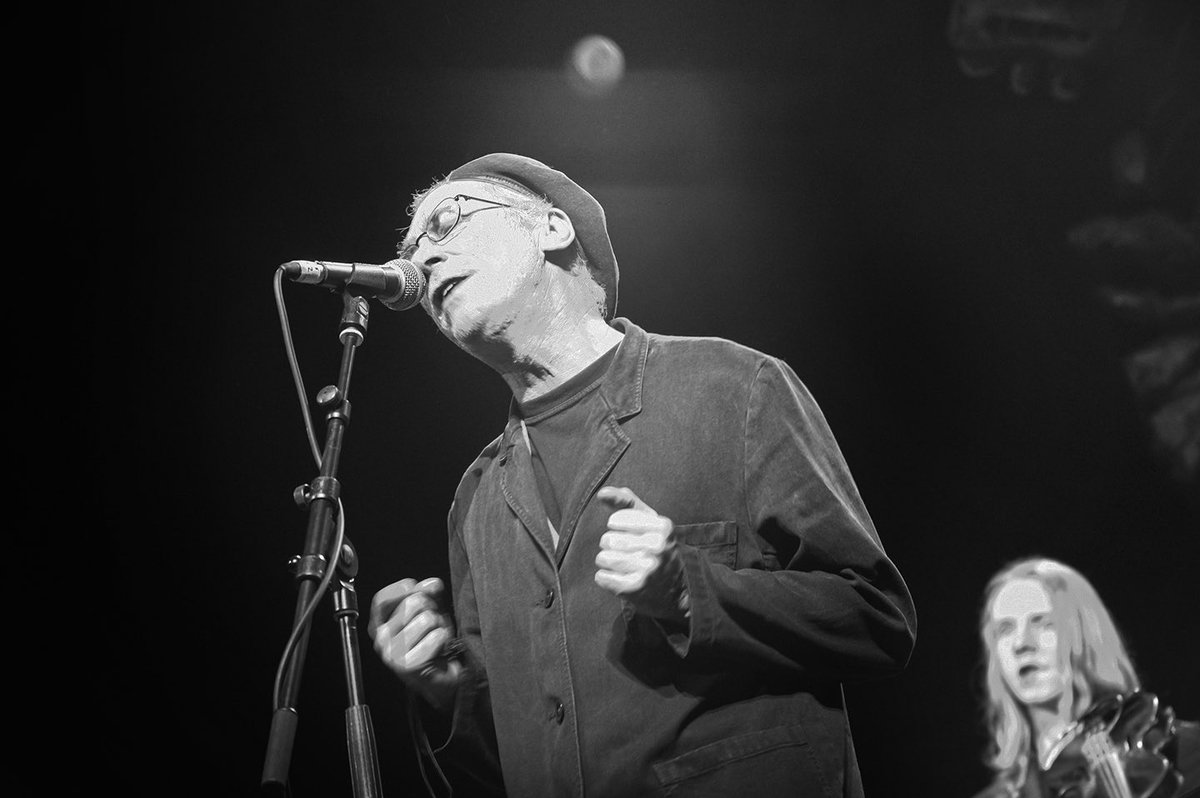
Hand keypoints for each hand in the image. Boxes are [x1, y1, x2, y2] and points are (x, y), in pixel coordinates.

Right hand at [368, 577, 461, 707]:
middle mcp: (381, 641)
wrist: (443, 680)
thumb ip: (430, 595)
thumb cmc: (434, 646)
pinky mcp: (408, 666)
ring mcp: (392, 654)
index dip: (401, 588)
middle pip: (412, 603)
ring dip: (439, 626)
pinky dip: (443, 640)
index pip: (382, 599)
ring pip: (426, 618)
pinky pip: (436, 636)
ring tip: (436, 639)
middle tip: (433, 626)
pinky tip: (439, 651)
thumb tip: (431, 583)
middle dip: (431, 609)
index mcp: (380, 627)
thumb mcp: (432, 613)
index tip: (415, 587)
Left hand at [594, 486, 689, 621]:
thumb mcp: (650, 520)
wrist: (677, 590)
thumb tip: (601, 493)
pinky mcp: (635, 588)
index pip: (615, 520)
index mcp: (662, 526)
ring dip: (608, 562)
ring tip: (625, 566)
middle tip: (630, 553)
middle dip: (612, 546)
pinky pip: (602, 577)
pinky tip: (621, 579)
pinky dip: (606, 578)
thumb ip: (626, 501)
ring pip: (602, 558)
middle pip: (607, 540)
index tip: (632, 534)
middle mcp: (657, 546)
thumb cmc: (657, 547)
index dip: (617, 528)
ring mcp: (647, 568)